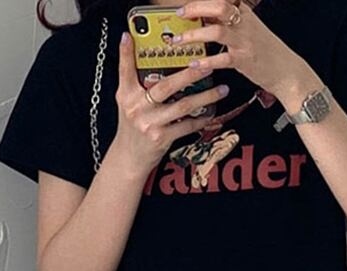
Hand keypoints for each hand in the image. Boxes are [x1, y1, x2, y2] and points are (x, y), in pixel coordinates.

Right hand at [112, 31, 229, 176]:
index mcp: (127, 95)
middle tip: (208, 64)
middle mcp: (137, 108)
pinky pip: (187, 125)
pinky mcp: (161, 138)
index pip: (125, 70)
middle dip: (190, 74)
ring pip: (183, 105)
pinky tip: (212, 112)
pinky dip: (201, 119)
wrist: (129, 158)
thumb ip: (133, 81)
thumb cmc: (132, 127)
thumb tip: (140, 54)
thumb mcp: (127, 103)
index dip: (126, 53)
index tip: (130, 36)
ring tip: (221, 89)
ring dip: (205, 96)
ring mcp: (150, 123)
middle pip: (166, 85)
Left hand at [171, 0, 310, 98]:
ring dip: (194, 35)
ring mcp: (244, 41)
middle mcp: (244, 23)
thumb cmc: (266, 51)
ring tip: (179, 41)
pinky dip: (206, 61)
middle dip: (195, 7)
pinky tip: (195, 64)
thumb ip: (228, 22)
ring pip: (216, 30)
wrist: (287, 71)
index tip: (187, 1)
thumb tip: (205, 17)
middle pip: (218, 5)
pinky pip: (221, 59)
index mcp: (245, 12)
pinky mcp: (244, 60)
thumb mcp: (249, 30)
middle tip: (180, 14)